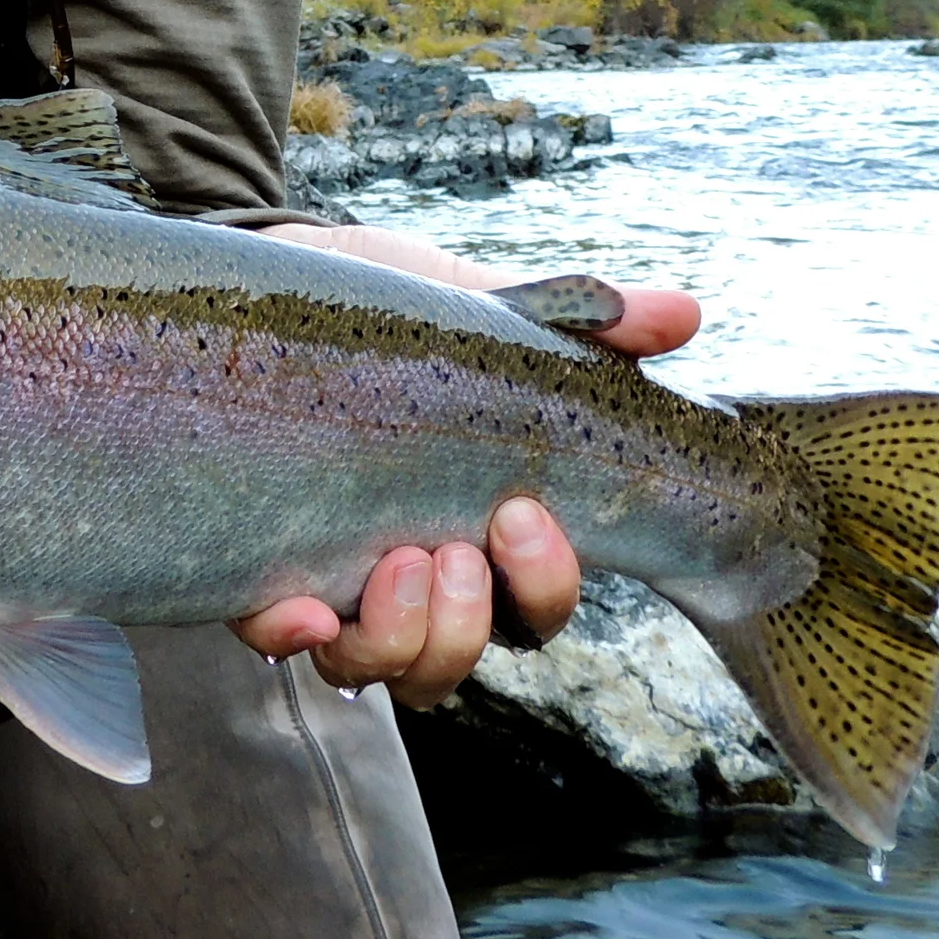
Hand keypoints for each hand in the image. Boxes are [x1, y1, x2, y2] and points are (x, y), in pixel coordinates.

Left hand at [230, 221, 698, 703]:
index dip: (545, 585)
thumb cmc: (389, 306)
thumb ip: (577, 323)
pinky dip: (291, 639)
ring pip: (381, 669)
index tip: (525, 514)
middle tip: (459, 549)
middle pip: (461, 658)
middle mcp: (411, 571)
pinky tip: (302, 610)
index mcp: (477, 528)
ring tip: (398, 559)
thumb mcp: (480, 308)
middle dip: (472, 624)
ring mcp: (331, 575)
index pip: (534, 607)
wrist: (274, 268)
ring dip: (400, 638)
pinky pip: (273, 640)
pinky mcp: (255, 560)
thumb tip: (683, 316)